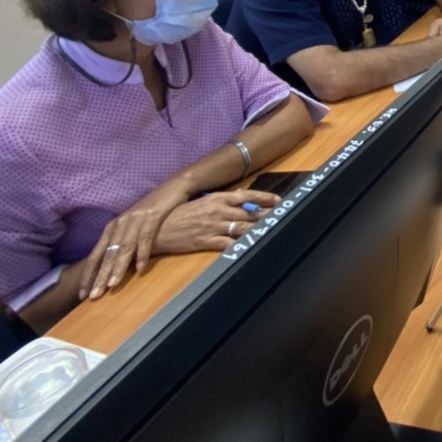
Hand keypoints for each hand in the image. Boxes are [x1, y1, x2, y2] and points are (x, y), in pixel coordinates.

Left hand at [79, 179, 194, 299]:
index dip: (89, 275)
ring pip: (124, 247)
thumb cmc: (155, 208)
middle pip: (108, 254)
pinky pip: (145, 237)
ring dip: (118, 267)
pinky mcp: (153, 215)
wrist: (175, 185)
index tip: (83, 295)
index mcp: (113, 227)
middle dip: (99, 276)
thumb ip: (124, 241)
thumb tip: (114, 265)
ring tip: (112, 285)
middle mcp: (121, 223)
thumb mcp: (135, 225)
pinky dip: (142, 253)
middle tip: (93, 296)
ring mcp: (136, 219)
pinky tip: (141, 268)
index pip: (96, 255)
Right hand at [152, 190, 280, 255]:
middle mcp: (218, 210)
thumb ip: (220, 200)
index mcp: (216, 198)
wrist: (157, 229)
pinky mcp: (207, 241)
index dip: (264, 197)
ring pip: (243, 227)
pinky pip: (229, 244)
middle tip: (284, 217)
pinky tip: (252, 246)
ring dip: (258, 229)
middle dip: (267, 215)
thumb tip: (239, 196)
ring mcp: (213, 226)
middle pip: (249, 212)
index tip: (279, 200)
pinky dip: (241, 245)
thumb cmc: (177, 215)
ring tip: (273, 231)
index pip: (246, 195)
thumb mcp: (201, 202)